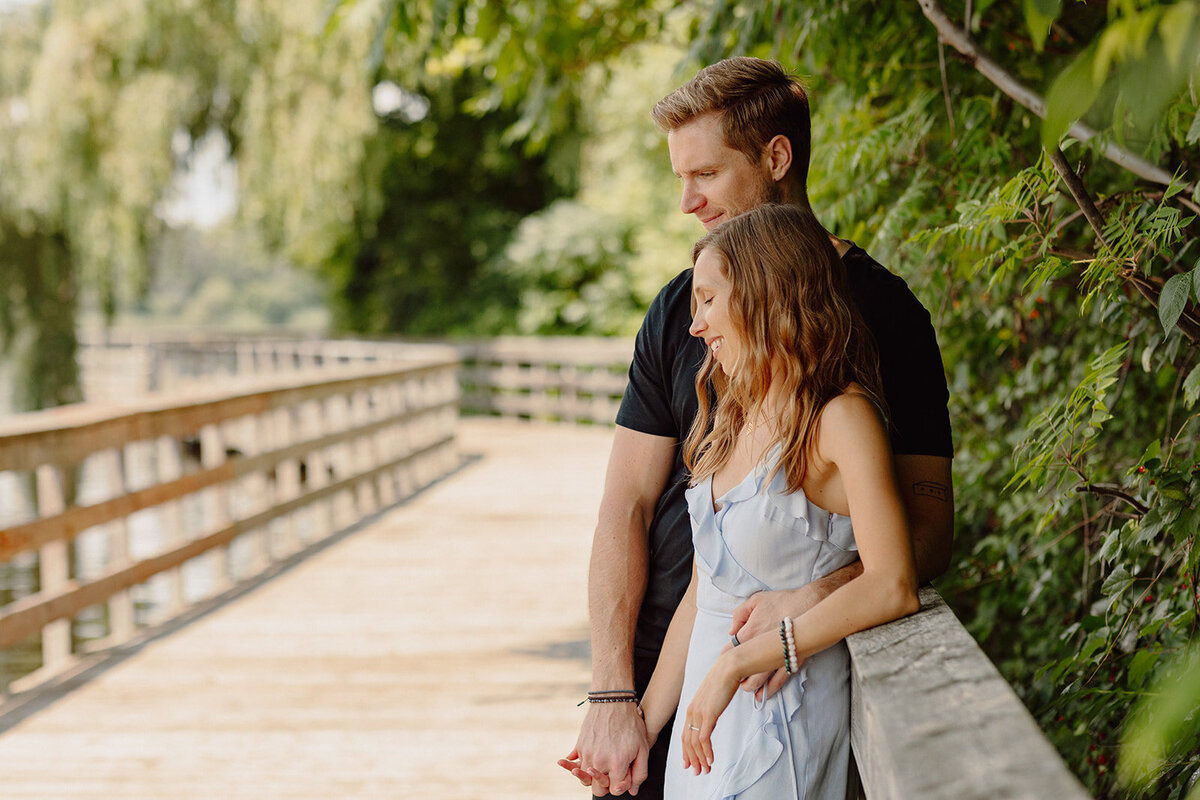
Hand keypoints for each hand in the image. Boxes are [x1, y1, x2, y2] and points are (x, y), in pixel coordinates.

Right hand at [558, 700, 649, 795]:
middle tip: (612, 774)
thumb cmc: (630, 723)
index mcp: (616, 764)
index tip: (623, 776)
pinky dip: (580, 764)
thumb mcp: (643, 748)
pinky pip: (577, 763)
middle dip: (604, 785)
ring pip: (585, 778)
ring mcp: (587, 753)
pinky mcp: (580, 745)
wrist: (613, 701)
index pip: (614, 790)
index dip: (620, 786)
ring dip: (592, 776)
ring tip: (600, 767)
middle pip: (597, 789)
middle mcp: (599, 761)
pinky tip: (581, 762)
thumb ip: (640, 773)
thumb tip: (633, 790)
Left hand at [680, 654, 738, 774]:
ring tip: (705, 770)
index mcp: (692, 709)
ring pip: (695, 743)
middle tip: (697, 772)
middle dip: (692, 759)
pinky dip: (707, 751)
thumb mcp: (711, 697)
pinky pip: (704, 738)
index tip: (689, 763)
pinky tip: (711, 760)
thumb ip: (708, 708)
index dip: (686, 751)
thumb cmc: (723, 681)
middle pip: (688, 742)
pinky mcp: (708, 714)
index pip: (685, 734)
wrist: (728, 668)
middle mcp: (692, 712)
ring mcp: (699, 714)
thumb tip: (711, 717)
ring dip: (700, 759)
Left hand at [729, 587, 817, 699]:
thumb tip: (731, 632)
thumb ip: (739, 615)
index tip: (726, 659)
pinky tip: (763, 695)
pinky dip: (769, 690)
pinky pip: (778, 681)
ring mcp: (776, 656)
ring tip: (746, 687)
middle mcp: (760, 647)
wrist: (811, 604)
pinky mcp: (790, 661)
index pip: (730, 650)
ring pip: (758, 680)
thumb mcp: (755, 600)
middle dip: (736, 675)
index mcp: (749, 632)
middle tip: (736, 676)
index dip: (726, 656)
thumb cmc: (782, 600)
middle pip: (742, 670)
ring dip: (749, 686)